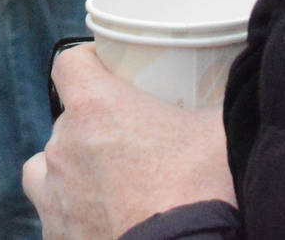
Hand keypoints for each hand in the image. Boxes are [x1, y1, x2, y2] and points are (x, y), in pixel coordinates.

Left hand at [24, 45, 234, 239]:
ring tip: (107, 182)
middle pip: (69, 119)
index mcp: (94, 108)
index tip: (107, 72)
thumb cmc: (200, 192)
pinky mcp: (56, 231)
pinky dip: (71, 210)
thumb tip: (235, 89)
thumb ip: (215, 103)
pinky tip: (102, 217)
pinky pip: (54, 210)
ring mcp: (53, 191)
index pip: (69, 63)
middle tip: (131, 141)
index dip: (87, 63)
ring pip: (49, 164)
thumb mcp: (218, 133)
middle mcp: (63, 145)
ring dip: (72, 167)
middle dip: (96, 127)